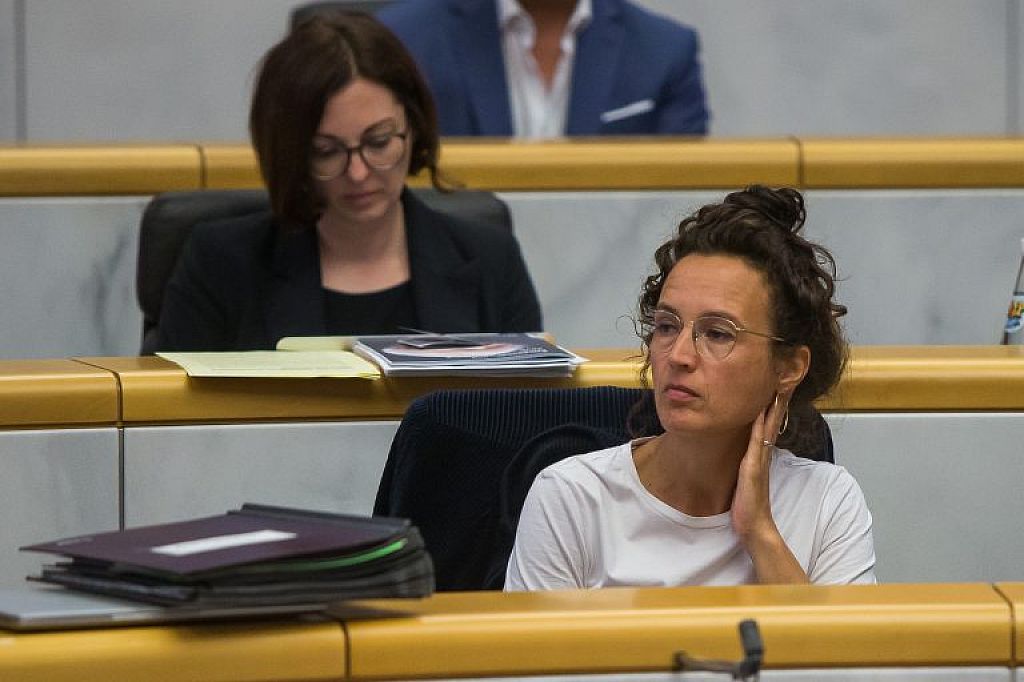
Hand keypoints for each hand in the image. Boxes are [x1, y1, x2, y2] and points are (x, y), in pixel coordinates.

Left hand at [731, 392, 809, 583]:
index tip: (779, 383)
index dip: (775, 403)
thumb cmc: (748, 504)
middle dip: (780, 398)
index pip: (769, 423)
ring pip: (768, 426)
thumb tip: (744, 454)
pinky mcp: (753, 467)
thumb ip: (748, 463)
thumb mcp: (747, 477)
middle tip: (787, 376)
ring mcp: (760, 459)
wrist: (754, 526)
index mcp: (761, 454)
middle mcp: (763, 453)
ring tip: (779, 384)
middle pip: (773, 420)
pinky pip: (757, 441)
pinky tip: (759, 411)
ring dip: (773, 406)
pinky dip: (759, 425)